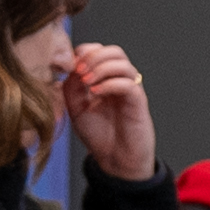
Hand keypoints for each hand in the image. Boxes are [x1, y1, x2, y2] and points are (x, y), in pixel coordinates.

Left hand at [61, 42, 153, 181]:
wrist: (115, 158)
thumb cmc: (99, 135)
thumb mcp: (75, 107)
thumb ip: (71, 86)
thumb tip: (70, 67)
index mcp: (105, 79)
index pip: (99, 51)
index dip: (84, 52)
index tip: (71, 67)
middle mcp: (120, 81)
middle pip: (115, 51)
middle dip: (94, 57)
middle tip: (80, 72)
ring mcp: (131, 91)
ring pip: (123, 64)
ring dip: (102, 69)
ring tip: (88, 84)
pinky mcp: (138, 102)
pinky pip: (129, 84)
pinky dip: (110, 84)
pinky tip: (96, 94)